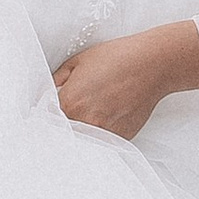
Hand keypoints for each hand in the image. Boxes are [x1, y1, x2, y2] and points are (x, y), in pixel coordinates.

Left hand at [53, 23, 198, 139]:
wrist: (151, 64)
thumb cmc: (117, 58)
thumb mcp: (78, 61)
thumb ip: (57, 80)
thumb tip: (48, 92)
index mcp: (69, 103)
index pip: (47, 120)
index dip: (48, 116)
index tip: (52, 113)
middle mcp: (84, 122)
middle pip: (65, 133)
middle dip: (65, 124)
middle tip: (74, 113)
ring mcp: (103, 132)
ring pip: (84, 139)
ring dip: (83, 130)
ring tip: (94, 113)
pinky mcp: (120, 138)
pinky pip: (103, 141)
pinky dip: (102, 132)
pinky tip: (109, 116)